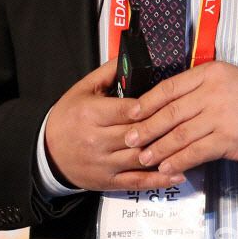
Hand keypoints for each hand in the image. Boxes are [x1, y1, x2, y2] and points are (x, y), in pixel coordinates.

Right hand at [44, 58, 185, 190]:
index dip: (151, 106)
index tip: (171, 101)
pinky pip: (136, 182)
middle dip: (162, 128)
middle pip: (137, 134)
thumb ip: (108, 72)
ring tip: (191, 146)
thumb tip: (131, 56)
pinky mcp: (107, 182)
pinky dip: (158, 179)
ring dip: (166, 153)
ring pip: (139, 158)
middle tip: (188, 120)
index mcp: (92, 114)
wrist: (46, 152)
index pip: (128, 110)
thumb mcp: (84, 88)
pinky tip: (178, 173)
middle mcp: (98, 140)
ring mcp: (104, 164)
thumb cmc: (69, 115)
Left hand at [123, 61, 237, 174]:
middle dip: (147, 128)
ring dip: (160, 148)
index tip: (131, 113)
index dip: (147, 102)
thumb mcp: (220, 78)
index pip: (170, 87)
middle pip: (172, 112)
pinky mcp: (228, 139)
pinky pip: (197, 152)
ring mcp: (221, 116)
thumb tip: (159, 103)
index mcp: (207, 73)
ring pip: (181, 134)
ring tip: (145, 158)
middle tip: (130, 139)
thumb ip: (194, 86)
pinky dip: (179, 161)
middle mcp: (212, 92)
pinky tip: (167, 167)